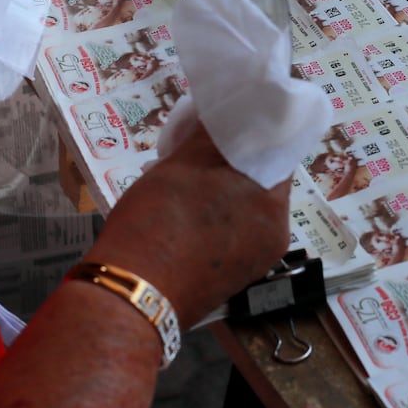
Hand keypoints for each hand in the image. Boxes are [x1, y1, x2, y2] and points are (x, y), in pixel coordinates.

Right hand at [88, 124, 291, 326]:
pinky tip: (186, 212)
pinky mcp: (233, 279)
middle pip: (263, 183)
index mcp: (274, 205)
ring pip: (247, 210)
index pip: (278, 153)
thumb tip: (224, 111)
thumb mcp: (182, 165)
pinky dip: (218, 219)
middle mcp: (276, 236)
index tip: (231, 120)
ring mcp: (256, 262)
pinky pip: (234, 236)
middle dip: (236, 162)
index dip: (256, 132)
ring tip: (187, 181)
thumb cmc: (158, 223)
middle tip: (201, 148)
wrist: (129, 297)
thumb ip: (212, 135)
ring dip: (225, 191)